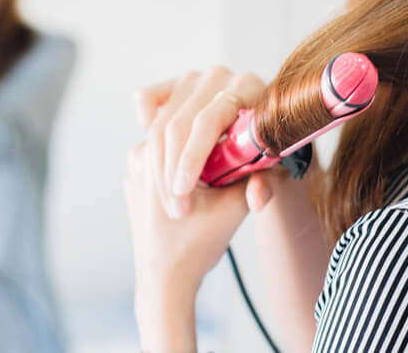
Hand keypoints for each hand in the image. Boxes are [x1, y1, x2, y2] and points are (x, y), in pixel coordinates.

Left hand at [124, 139, 250, 351]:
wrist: (166, 283)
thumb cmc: (194, 246)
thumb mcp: (234, 207)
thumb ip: (257, 177)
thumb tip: (275, 153)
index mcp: (154, 155)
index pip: (191, 124)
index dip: (219, 133)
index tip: (238, 144)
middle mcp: (137, 157)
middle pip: (180, 133)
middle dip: (204, 144)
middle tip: (230, 159)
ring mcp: (132, 172)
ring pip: (171, 147)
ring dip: (192, 156)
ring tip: (213, 179)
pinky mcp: (132, 187)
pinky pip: (161, 165)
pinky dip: (179, 170)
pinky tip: (197, 190)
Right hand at [133, 68, 274, 219]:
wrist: (252, 139)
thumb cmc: (263, 155)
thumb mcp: (271, 173)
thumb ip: (266, 184)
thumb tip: (257, 198)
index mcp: (249, 87)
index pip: (209, 120)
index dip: (192, 156)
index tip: (181, 191)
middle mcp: (220, 75)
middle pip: (179, 124)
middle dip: (171, 170)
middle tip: (176, 207)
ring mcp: (195, 77)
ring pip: (160, 122)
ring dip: (158, 165)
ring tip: (170, 199)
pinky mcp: (173, 83)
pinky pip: (146, 99)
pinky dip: (146, 125)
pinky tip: (157, 154)